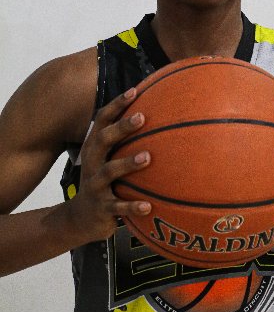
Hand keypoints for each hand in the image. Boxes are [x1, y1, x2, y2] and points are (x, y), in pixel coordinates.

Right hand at [67, 88, 151, 242]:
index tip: (134, 91)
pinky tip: (148, 206)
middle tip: (142, 117)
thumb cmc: (103, 181)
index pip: (102, 120)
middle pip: (103, 139)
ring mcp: (95, 185)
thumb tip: (156, 116)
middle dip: (121, 127)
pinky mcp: (101, 208)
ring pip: (110, 171)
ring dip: (128, 163)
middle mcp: (92, 163)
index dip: (117, 104)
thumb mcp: (107, 159)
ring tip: (148, 157)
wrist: (80, 219)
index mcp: (94, 148)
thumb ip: (124, 142)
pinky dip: (132, 206)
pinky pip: (118, 207)